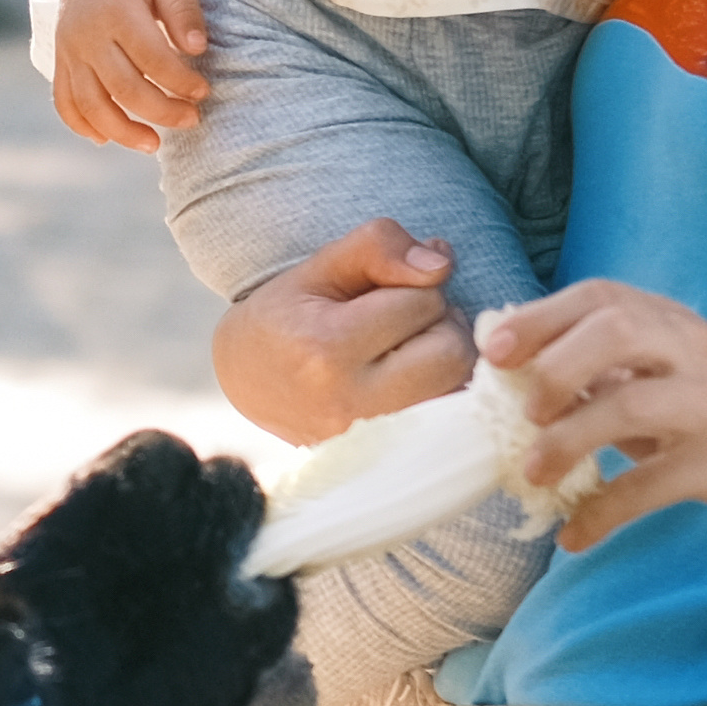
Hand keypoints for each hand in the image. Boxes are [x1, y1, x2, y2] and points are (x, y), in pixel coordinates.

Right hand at [45, 0, 209, 150]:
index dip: (181, 82)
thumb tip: (197, 49)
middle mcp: (86, 33)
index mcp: (115, 10)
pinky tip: (105, 139)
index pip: (153, 60)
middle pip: (123, 89)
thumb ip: (182, 9)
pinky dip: (81, 124)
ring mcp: (69, 47)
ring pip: (90, 104)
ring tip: (154, 145)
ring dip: (121, 131)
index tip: (204, 91)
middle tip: (192, 119)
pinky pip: (64, 100)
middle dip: (161, 111)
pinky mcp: (61, 55)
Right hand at [215, 217, 472, 446]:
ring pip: (459, 388)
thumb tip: (442, 262)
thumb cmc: (286, 316)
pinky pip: (452, 423)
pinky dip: (444, 392)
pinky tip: (414, 380)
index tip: (378, 297)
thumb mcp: (321, 267)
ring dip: (446, 360)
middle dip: (439, 325)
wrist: (247, 381)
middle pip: (452, 351)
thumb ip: (379, 246)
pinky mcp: (385, 458)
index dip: (411, 287)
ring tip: (407, 351)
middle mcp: (351, 402)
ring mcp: (371, 439)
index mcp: (327, 348)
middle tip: (403, 323)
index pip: (423, 301)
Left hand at [478, 280, 706, 554]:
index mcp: (682, 329)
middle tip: (520, 412)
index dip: (541, 317)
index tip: (493, 351)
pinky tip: (576, 537)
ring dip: (567, 442)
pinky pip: (651, 486)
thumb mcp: (687, 386)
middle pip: (615, 328)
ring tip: (534, 475)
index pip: (603, 296)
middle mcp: (700, 355)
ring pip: (629, 403)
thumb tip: (532, 390)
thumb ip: (622, 381)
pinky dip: (602, 514)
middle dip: (553, 365)